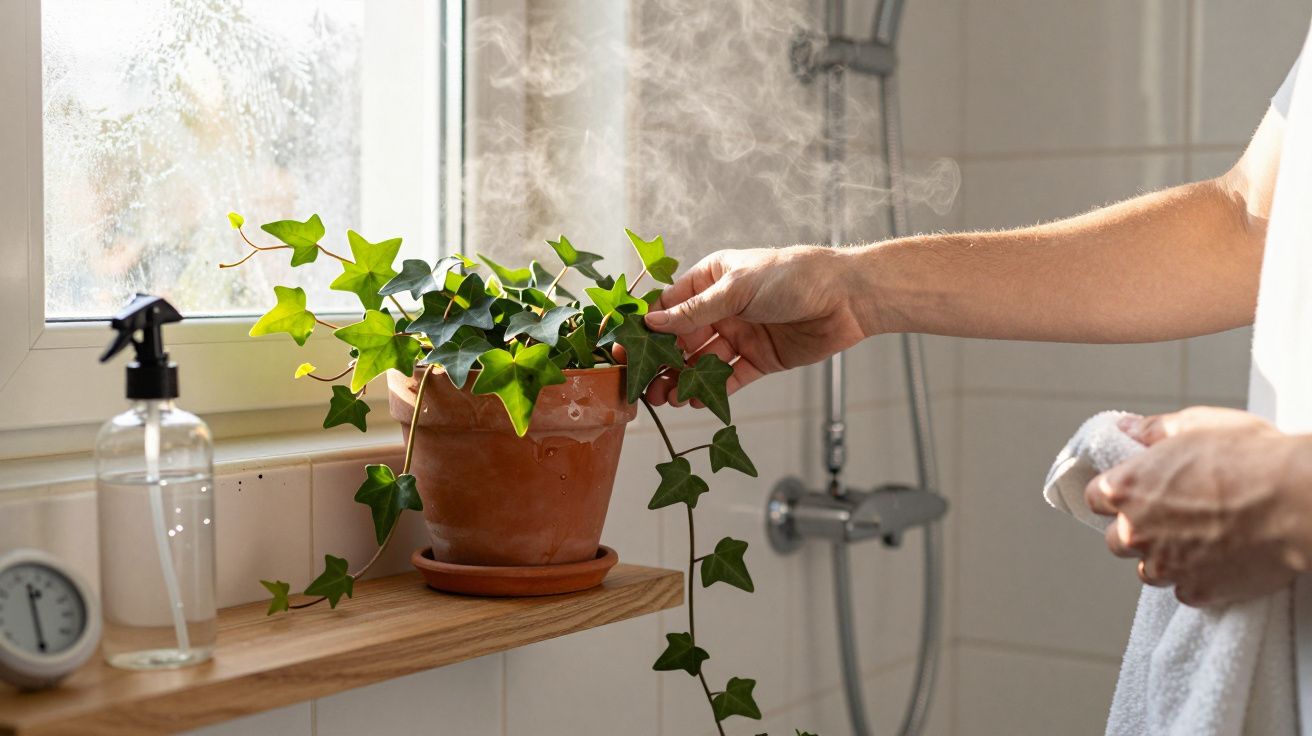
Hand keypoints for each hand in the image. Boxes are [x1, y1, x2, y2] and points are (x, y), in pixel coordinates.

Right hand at [641, 246, 871, 405]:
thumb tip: (652, 323)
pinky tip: (697, 402)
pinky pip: (730, 378)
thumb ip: (696, 310)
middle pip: (683, 339)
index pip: (670, 305)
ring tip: (667, 399)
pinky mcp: (761, 359)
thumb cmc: (793, 276)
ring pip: (703, 362)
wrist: (848, 297)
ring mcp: (742, 334)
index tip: (625, 350)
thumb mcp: (738, 288)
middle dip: (663, 362)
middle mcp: (724, 308)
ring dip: (684, 380)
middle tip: (643, 385)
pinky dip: (713, 391)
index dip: (647, 328)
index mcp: (713, 279)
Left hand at [1084, 406, 1311, 606]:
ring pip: (1148, 570)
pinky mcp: (1197, 591)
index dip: (1116, 495)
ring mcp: (1165, 567)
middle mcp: (1136, 531)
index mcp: (1126, 489)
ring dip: (1164, 557)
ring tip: (1199, 540)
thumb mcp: (1197, 424)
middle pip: (1117, 539)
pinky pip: (1184, 590)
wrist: (1299, 500)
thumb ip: (1153, 430)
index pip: (1095, 499)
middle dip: (1138, 529)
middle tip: (1172, 516)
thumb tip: (1128, 429)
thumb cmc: (1251, 457)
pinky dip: (1196, 579)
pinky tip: (1219, 560)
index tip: (1135, 493)